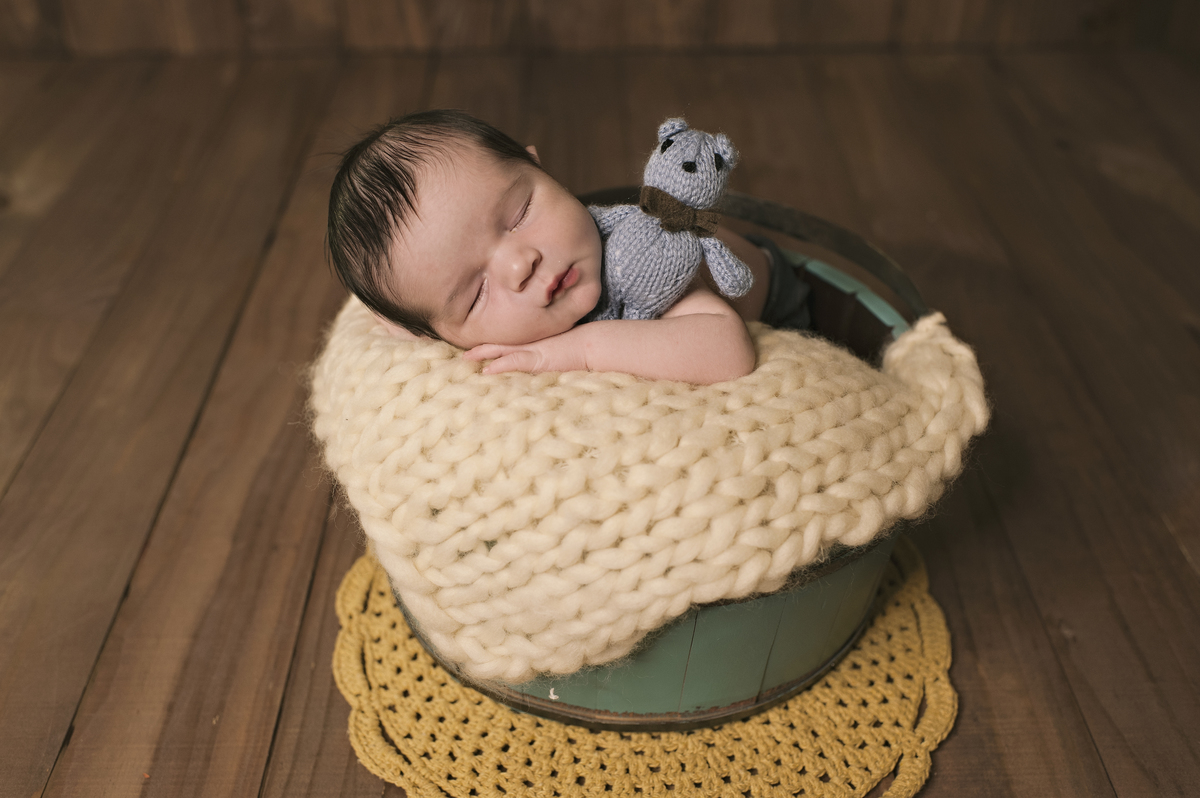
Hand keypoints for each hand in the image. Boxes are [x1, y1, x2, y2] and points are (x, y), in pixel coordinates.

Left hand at [464, 334, 588, 374]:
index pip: (508, 341)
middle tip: (463, 352)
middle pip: (500, 343)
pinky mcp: (539, 359)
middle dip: (481, 347)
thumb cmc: (580, 348)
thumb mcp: (559, 350)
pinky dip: (500, 365)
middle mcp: (530, 343)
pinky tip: (487, 370)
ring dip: (483, 354)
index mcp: (533, 341)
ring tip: (466, 358)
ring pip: (502, 349)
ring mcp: (533, 350)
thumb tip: (542, 360)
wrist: (593, 344)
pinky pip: (515, 361)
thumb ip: (547, 354)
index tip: (476, 347)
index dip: (492, 344)